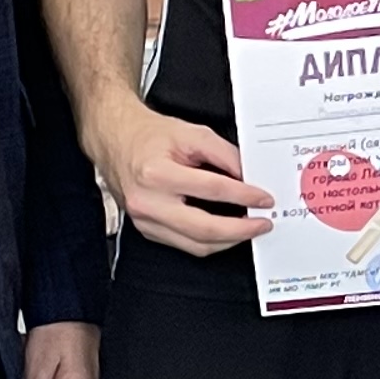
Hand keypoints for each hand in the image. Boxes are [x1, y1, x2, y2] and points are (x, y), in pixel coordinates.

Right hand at [93, 102, 267, 254]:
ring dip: (227, 240)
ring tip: (248, 229)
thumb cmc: (149, 136)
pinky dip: (208, 241)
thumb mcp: (192, 134)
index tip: (264, 199)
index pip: (212, 190)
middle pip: (204, 228)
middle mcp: (147, 201)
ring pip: (195, 245)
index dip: (244, 196)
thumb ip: (225, 155)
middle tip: (262, 224)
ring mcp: (144, 220)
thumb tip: (249, 178)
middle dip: (240, 230)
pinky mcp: (146, 229)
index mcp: (157, 174)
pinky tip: (224, 231)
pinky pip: (184, 244)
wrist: (115, 140)